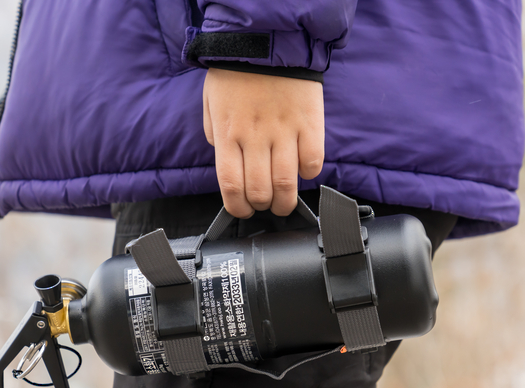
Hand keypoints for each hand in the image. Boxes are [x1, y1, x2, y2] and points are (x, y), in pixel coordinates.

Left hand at [203, 68, 324, 217]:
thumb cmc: (235, 72)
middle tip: (266, 205)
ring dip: (286, 201)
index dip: (238, 208)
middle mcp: (255, 137)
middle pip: (260, 191)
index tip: (243, 211)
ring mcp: (284, 132)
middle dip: (263, 207)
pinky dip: (309, 173)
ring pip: (287, 184)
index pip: (231, 186)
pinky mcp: (309, 123)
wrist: (266, 40)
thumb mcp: (211, 105)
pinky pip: (313, 162)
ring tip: (285, 201)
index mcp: (228, 134)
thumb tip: (227, 164)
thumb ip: (216, 137)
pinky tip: (303, 169)